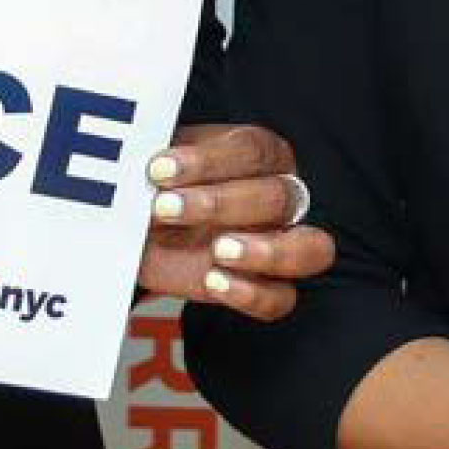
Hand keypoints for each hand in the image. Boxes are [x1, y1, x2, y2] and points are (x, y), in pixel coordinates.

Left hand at [141, 122, 336, 321]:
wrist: (141, 230)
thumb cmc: (161, 190)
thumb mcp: (159, 166)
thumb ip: (161, 160)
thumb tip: (151, 163)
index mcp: (261, 156)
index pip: (252, 151)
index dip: (207, 161)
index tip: (160, 169)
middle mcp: (279, 197)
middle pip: (278, 196)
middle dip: (219, 203)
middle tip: (167, 207)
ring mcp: (278, 245)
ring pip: (308, 249)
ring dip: (266, 251)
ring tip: (219, 251)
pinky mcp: (263, 287)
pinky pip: (281, 297)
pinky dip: (252, 293)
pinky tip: (214, 281)